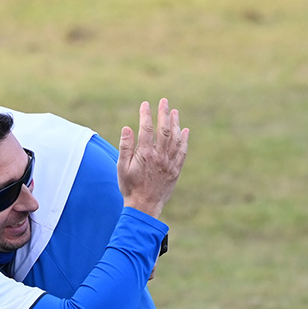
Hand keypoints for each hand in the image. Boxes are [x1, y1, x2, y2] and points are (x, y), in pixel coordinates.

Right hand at [117, 98, 188, 218]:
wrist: (144, 206)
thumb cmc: (130, 187)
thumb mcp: (121, 168)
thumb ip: (125, 147)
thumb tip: (127, 128)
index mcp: (145, 154)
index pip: (146, 129)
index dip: (146, 115)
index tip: (145, 104)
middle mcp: (160, 156)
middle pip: (164, 129)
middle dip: (164, 113)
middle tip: (164, 101)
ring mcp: (170, 162)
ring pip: (175, 138)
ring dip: (175, 123)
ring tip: (174, 112)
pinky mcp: (176, 169)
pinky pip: (183, 151)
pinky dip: (185, 139)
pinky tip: (186, 130)